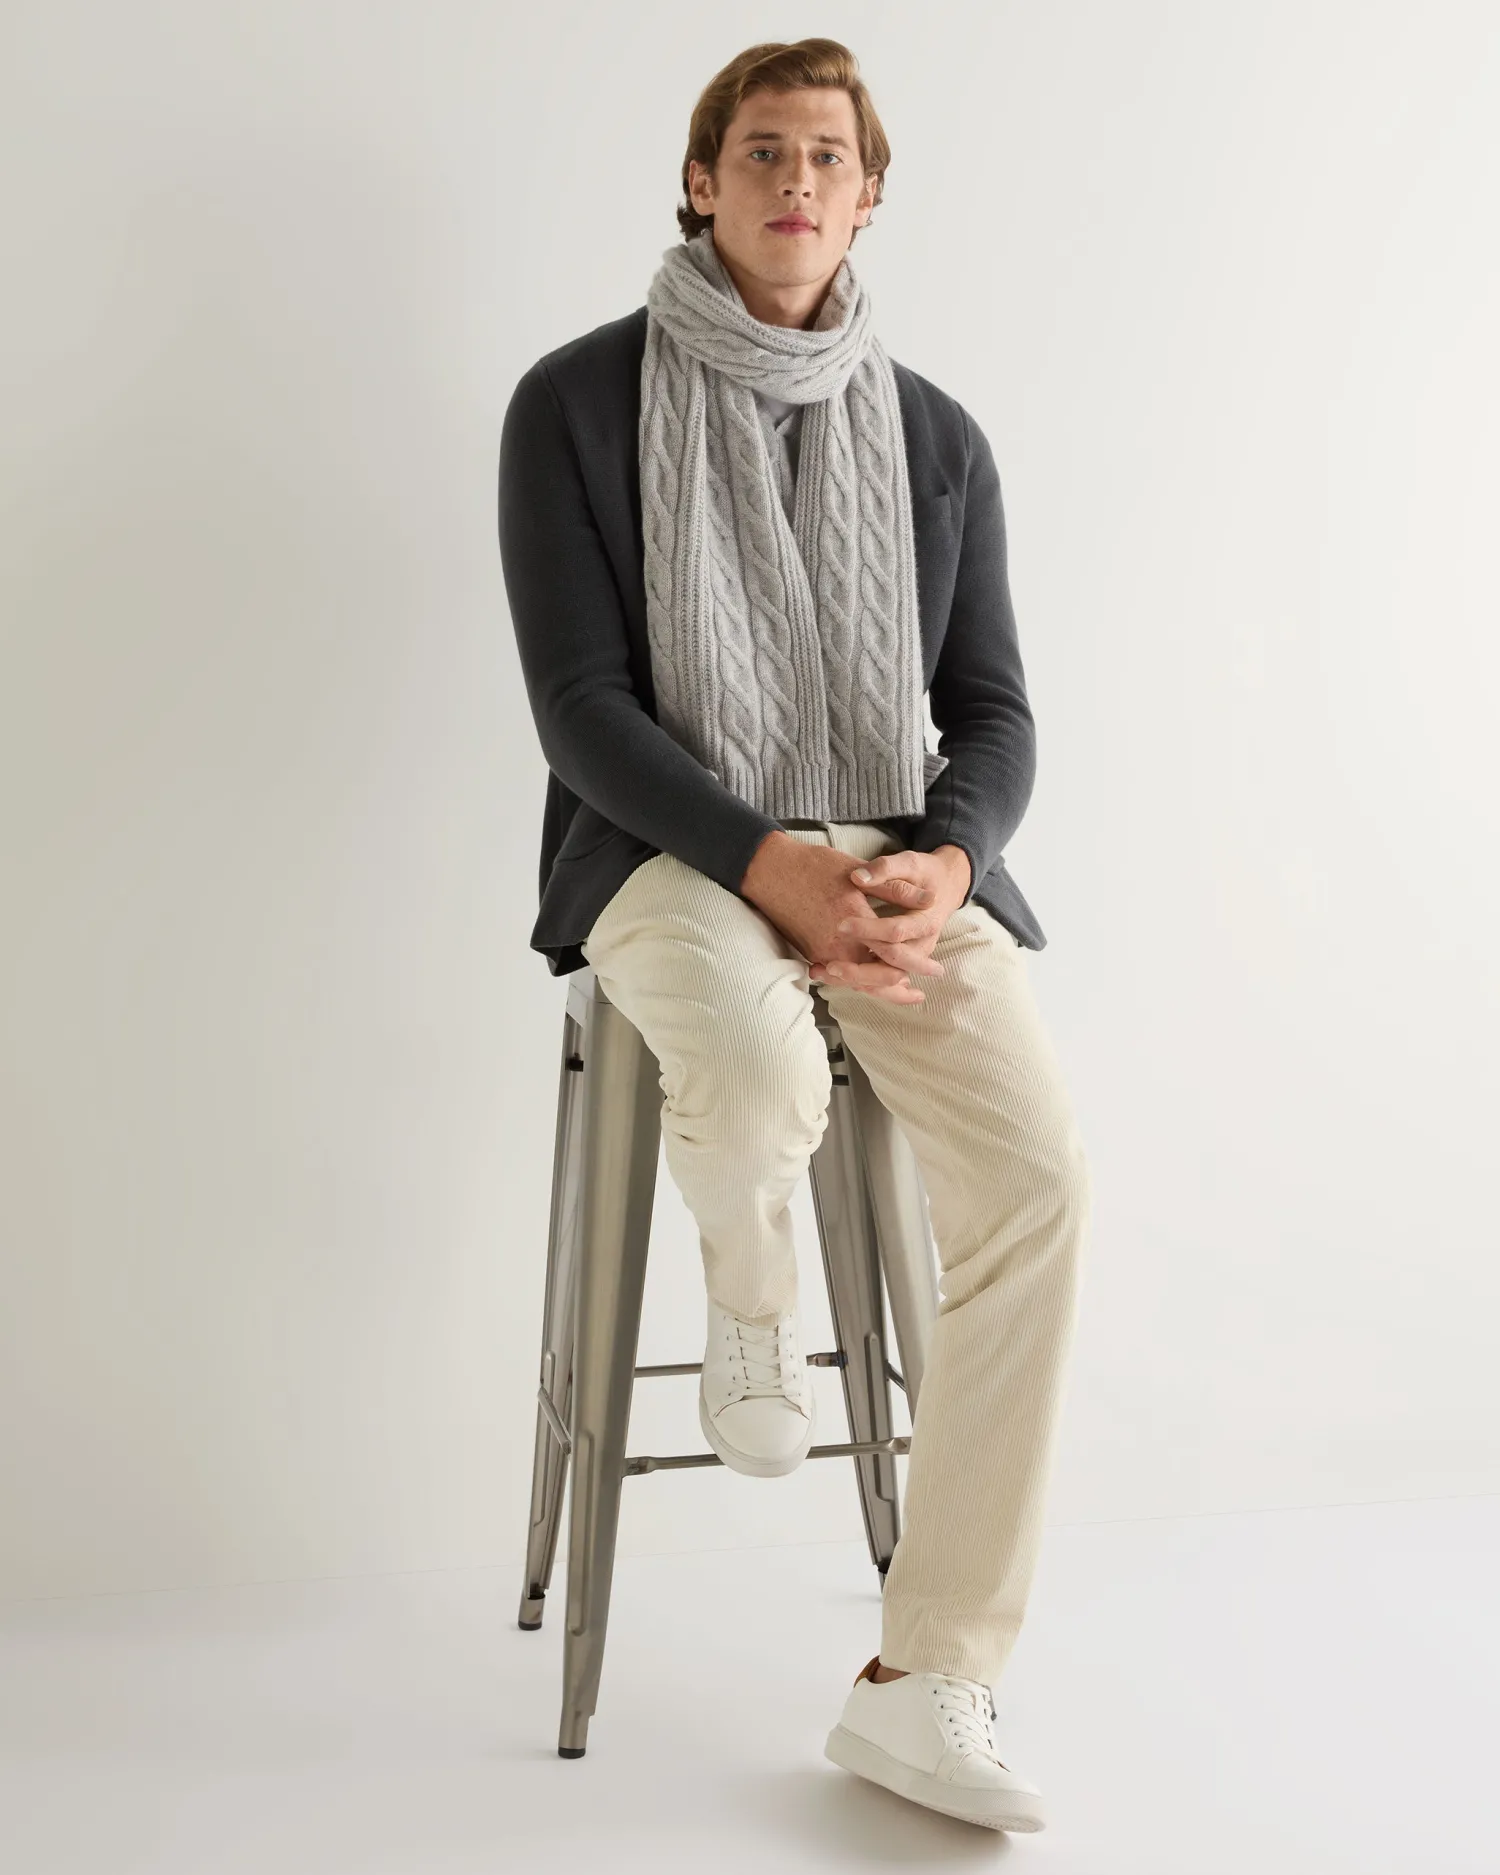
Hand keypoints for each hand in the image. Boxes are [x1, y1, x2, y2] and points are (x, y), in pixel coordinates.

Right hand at [740, 833, 971, 1007]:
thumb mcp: (858, 872)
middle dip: (900, 990)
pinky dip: (857, 982)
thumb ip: (895, 889)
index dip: (918, 964)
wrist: (769, 871)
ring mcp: (821, 952)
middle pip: (876, 980)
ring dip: (879, 990)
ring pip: (856, 983)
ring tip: (900, 993)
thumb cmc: (813, 866)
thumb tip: (930, 900)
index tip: (936, 970)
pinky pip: (839, 977)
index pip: (894, 954)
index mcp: (855, 922)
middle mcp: (838, 945)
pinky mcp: (811, 953)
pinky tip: (868, 981)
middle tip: (919, 994)